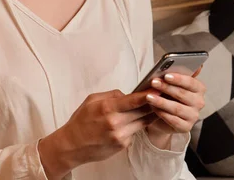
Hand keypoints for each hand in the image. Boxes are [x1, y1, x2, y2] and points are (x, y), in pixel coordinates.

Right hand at [38, 89, 158, 178]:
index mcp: (107, 108)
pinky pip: (134, 132)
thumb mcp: (92, 100)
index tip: (158, 88)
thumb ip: (111, 95)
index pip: (134, 100)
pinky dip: (135, 125)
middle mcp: (115, 123)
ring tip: (153, 106)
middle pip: (143, 112)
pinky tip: (132, 122)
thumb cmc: (81, 121)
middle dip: (153, 103)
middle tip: (161, 95)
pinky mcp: (123, 145)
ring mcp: (120, 136)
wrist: (73, 145)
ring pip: (142, 122)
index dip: (148, 94)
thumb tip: (127, 94)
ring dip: (148, 114)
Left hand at [145, 68, 205, 135]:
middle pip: (183, 94)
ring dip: (161, 101)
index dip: (179, 79)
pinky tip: (153, 108)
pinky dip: (162, 113)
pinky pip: (173, 120)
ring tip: (149, 96)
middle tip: (154, 82)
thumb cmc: (168, 94)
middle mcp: (199, 102)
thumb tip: (189, 63)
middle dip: (167, 88)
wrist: (163, 116)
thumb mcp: (171, 83)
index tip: (166, 75)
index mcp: (199, 89)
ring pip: (177, 108)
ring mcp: (193, 116)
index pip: (192, 82)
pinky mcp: (185, 127)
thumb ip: (177, 73)